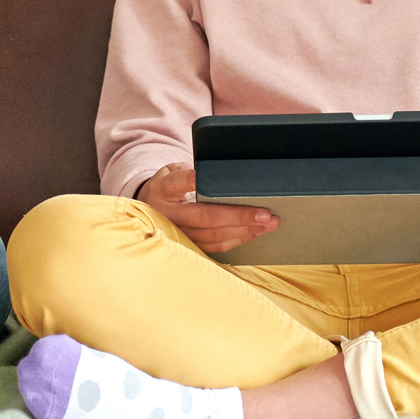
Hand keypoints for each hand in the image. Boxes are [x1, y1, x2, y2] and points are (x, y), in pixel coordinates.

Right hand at [140, 163, 276, 255]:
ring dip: (245, 231)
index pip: (179, 182)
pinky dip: (238, 239)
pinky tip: (255, 232)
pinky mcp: (190, 245)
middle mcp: (168, 214)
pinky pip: (216, 246)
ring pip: (215, 236)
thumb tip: (221, 175)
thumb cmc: (169, 185)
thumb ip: (189, 172)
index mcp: (163, 189)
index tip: (207, 176)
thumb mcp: (172, 171)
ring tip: (268, 224)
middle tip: (265, 214)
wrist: (151, 208)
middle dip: (239, 216)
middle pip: (206, 217)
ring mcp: (179, 234)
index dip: (193, 179)